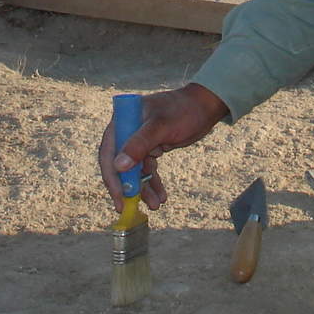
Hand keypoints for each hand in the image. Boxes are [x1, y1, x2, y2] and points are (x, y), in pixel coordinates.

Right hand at [98, 83, 227, 210]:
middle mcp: (127, 131)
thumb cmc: (183, 110)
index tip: (119, 196)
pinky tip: (161, 196)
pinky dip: (153, 183)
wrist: (204, 107)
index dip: (111, 176)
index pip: (109, 151)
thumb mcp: (161, 126)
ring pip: (135, 171)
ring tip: (156, 204)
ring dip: (143, 188)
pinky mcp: (150, 149)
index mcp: (123, 120)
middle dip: (128, 186)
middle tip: (131, 207)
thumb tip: (118, 166)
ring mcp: (138, 141)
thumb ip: (139, 144)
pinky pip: (147, 170)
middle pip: (120, 164)